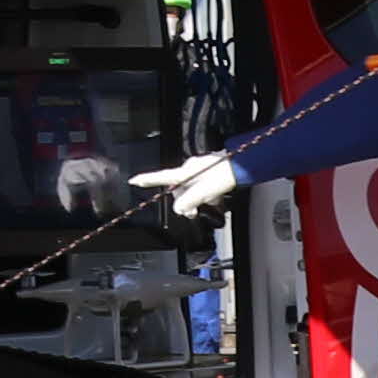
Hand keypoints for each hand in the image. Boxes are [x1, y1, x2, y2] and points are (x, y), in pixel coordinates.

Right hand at [133, 149, 248, 221]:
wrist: (243, 165)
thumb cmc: (226, 174)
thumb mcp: (206, 191)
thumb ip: (190, 201)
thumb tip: (179, 208)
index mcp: (186, 172)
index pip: (162, 176)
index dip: (147, 179)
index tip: (134, 180)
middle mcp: (190, 169)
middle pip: (179, 189)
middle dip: (186, 201)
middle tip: (194, 212)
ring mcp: (200, 169)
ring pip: (193, 188)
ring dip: (200, 198)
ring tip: (213, 201)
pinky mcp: (209, 171)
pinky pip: (203, 185)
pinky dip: (208, 194)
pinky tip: (217, 197)